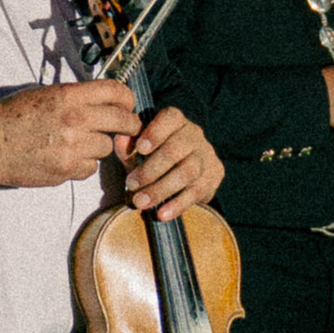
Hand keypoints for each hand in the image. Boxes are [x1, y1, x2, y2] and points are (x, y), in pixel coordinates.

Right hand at [0, 80, 140, 189]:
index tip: (127, 105)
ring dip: (98, 146)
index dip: (127, 98)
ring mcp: (72, 147)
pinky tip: (66, 158)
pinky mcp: (66, 170)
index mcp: (68, 96)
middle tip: (125, 127)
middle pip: (122, 121)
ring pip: (107, 147)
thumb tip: (100, 101)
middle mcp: (74, 119)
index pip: (115, 91)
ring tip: (78, 143)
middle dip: (127, 125)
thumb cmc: (8, 118)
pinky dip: (83, 165)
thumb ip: (74, 97)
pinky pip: (91, 168)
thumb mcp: (43, 94)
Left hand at [121, 104, 222, 218]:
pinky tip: (161, 214)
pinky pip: (196, 192)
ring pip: (187, 171)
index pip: (170, 118)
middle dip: (150, 169)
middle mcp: (194, 135)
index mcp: (176, 121)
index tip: (141, 148)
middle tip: (131, 184)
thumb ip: (128, 146)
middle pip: (175, 149)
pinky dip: (177, 204)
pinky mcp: (213, 177)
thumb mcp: (139, 151)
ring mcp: (206, 155)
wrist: (186, 176)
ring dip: (161, 189)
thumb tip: (120, 139)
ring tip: (140, 202)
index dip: (155, 132)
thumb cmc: (156, 157)